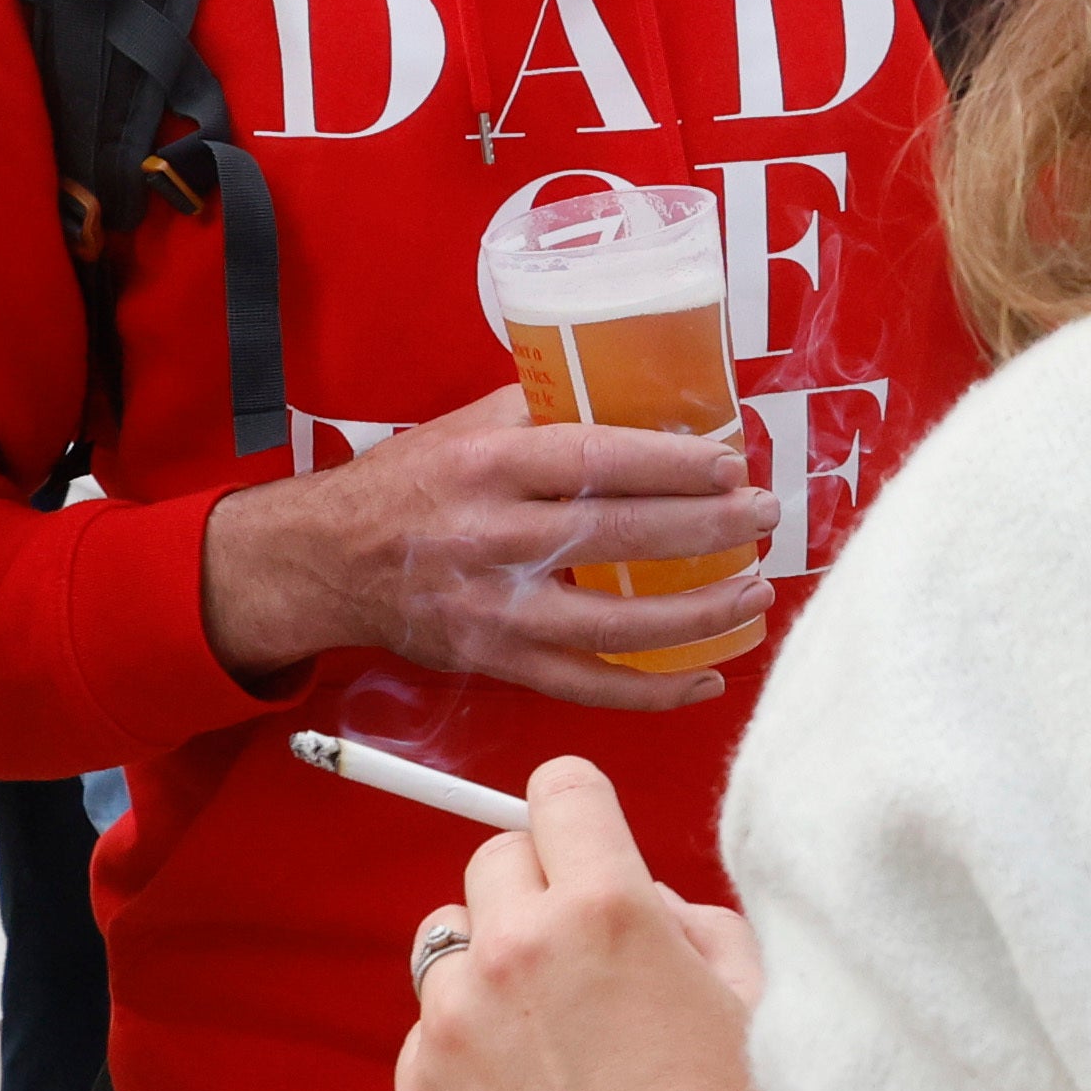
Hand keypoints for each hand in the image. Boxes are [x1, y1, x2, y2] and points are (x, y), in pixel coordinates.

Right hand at [195, 384, 775, 694]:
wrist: (327, 560)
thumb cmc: (409, 484)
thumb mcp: (466, 425)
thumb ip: (547, 411)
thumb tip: (646, 400)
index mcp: (488, 464)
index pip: (594, 460)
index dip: (669, 466)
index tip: (728, 466)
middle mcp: (492, 536)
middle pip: (617, 535)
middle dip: (705, 530)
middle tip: (763, 518)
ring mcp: (496, 607)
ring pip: (614, 622)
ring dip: (697, 614)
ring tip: (755, 594)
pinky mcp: (497, 659)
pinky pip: (587, 685)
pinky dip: (652, 690)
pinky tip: (707, 677)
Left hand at [394, 756, 762, 1090]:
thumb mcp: (753, 1003)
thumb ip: (699, 926)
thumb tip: (651, 908)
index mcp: (608, 908)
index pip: (560, 789)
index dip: (580, 814)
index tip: (590, 844)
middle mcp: (516, 944)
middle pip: (496, 857)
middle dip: (538, 889)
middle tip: (581, 954)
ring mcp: (455, 1014)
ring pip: (450, 937)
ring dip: (490, 961)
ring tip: (546, 1032)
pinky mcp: (417, 1080)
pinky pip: (430, 1024)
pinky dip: (469, 1042)